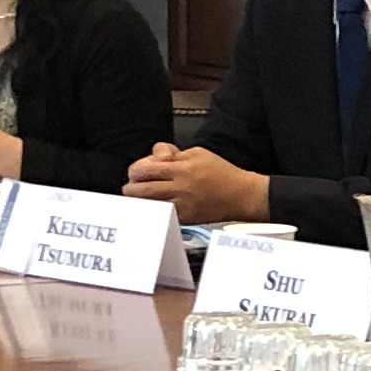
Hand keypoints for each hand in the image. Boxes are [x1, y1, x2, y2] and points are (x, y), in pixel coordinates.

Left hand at [124, 143, 270, 220]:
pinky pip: (163, 215)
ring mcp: (183, 203)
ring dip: (138, 200)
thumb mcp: (198, 153)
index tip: (136, 172)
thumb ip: (174, 154)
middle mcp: (181, 186)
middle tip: (129, 187)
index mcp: (182, 167)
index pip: (148, 168)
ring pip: (150, 203)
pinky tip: (150, 209)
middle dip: (131, 187)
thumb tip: (156, 158)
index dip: (136, 170)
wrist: (241, 195)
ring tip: (134, 198)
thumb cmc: (222, 173)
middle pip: (144, 187)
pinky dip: (153, 212)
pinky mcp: (187, 218)